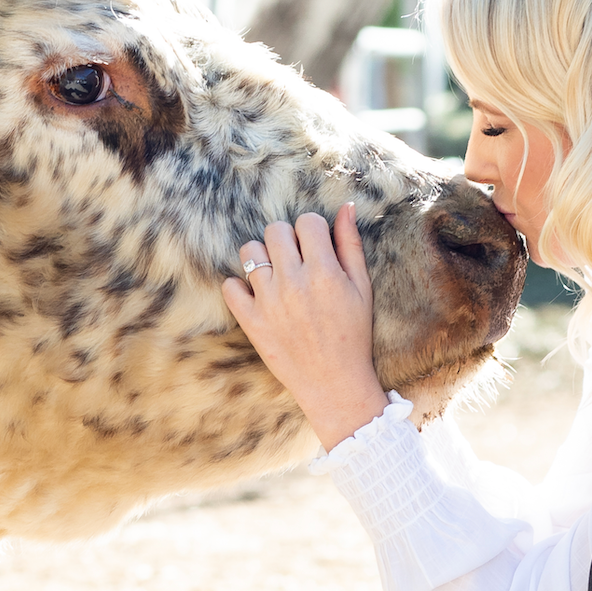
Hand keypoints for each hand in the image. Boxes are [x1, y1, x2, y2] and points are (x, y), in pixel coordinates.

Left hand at [223, 204, 389, 449]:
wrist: (335, 384)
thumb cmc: (354, 335)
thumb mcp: (362, 288)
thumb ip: (351, 245)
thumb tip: (346, 207)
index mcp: (324, 272)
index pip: (307, 222)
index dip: (313, 231)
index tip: (316, 248)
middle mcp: (293, 282)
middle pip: (275, 231)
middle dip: (287, 240)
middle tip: (297, 261)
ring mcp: (268, 302)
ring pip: (249, 252)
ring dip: (262, 258)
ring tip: (276, 276)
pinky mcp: (251, 322)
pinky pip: (230, 287)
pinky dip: (240, 288)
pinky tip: (258, 296)